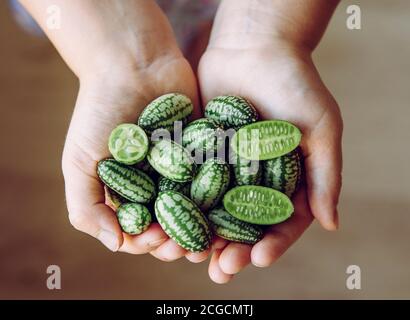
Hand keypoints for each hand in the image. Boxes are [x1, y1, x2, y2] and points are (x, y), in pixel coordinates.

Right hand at [42, 0, 207, 259]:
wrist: (133, 64)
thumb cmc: (100, 111)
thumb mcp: (79, 161)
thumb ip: (86, 206)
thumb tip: (116, 245)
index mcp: (127, 193)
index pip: (139, 232)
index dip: (147, 243)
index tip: (156, 238)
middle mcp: (156, 185)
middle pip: (173, 225)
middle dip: (180, 242)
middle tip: (191, 246)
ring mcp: (183, 170)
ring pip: (199, 209)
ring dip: (207, 228)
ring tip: (215, 237)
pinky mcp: (206, 152)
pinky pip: (218, 180)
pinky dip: (225, 197)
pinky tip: (233, 209)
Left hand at [199, 30, 342, 282]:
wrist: (256, 47)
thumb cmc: (296, 84)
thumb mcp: (321, 128)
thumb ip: (325, 176)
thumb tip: (332, 225)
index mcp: (287, 180)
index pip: (281, 222)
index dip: (272, 244)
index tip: (259, 259)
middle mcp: (256, 179)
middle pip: (244, 225)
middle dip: (234, 249)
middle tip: (221, 271)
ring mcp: (226, 168)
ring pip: (214, 210)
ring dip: (203, 235)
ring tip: (191, 257)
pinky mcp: (200, 153)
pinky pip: (190, 182)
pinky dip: (181, 203)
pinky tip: (170, 221)